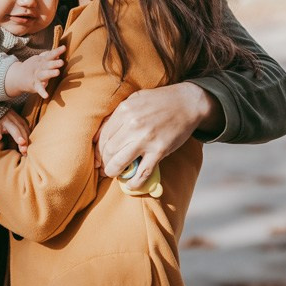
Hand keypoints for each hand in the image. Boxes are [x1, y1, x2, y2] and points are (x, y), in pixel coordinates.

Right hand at [0, 109, 30, 152]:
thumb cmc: (7, 123)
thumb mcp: (15, 128)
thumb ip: (21, 136)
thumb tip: (25, 152)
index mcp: (21, 123)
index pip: (26, 133)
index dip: (28, 142)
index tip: (28, 153)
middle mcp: (15, 121)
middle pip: (22, 131)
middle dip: (25, 140)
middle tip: (26, 150)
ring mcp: (6, 121)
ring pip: (13, 128)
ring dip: (18, 135)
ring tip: (21, 142)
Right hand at [4, 44, 65, 100]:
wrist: (17, 77)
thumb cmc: (32, 67)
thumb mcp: (39, 59)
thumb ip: (48, 56)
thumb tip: (58, 53)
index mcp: (42, 61)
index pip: (50, 55)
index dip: (57, 51)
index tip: (64, 47)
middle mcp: (39, 68)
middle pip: (47, 64)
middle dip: (54, 63)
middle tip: (62, 62)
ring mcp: (36, 77)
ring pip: (43, 75)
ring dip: (50, 73)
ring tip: (57, 72)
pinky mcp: (34, 86)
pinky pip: (39, 89)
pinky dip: (42, 92)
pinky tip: (46, 96)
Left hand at [97, 81, 216, 187]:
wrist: (188, 103)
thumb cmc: (160, 101)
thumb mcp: (134, 99)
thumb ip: (116, 116)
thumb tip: (97, 137)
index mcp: (124, 110)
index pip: (104, 136)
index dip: (99, 149)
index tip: (99, 157)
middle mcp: (133, 124)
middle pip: (109, 150)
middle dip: (104, 162)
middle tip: (104, 167)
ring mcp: (146, 139)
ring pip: (120, 162)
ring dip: (112, 172)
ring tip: (112, 174)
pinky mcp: (159, 150)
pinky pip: (142, 172)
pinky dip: (134, 182)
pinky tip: (130, 185)